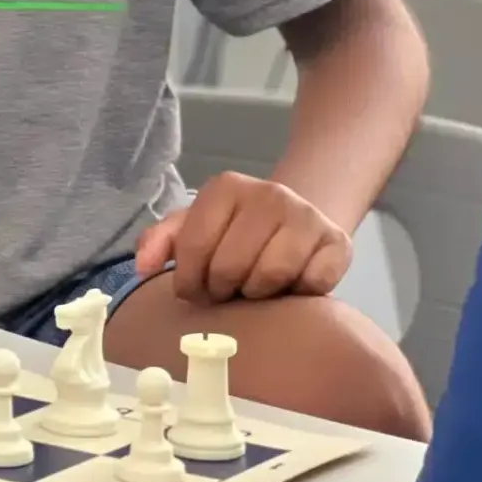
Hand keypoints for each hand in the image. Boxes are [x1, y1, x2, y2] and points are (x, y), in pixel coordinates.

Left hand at [134, 171, 350, 303]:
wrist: (295, 221)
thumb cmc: (234, 230)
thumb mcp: (192, 227)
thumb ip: (160, 242)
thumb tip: (143, 267)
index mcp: (226, 187)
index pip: (194, 247)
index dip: (189, 281)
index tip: (194, 289)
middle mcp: (270, 194)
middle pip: (230, 266)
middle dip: (221, 289)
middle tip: (226, 290)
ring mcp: (307, 216)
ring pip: (270, 276)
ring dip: (257, 293)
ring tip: (254, 286)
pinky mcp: (338, 243)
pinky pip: (312, 284)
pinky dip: (297, 294)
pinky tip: (289, 285)